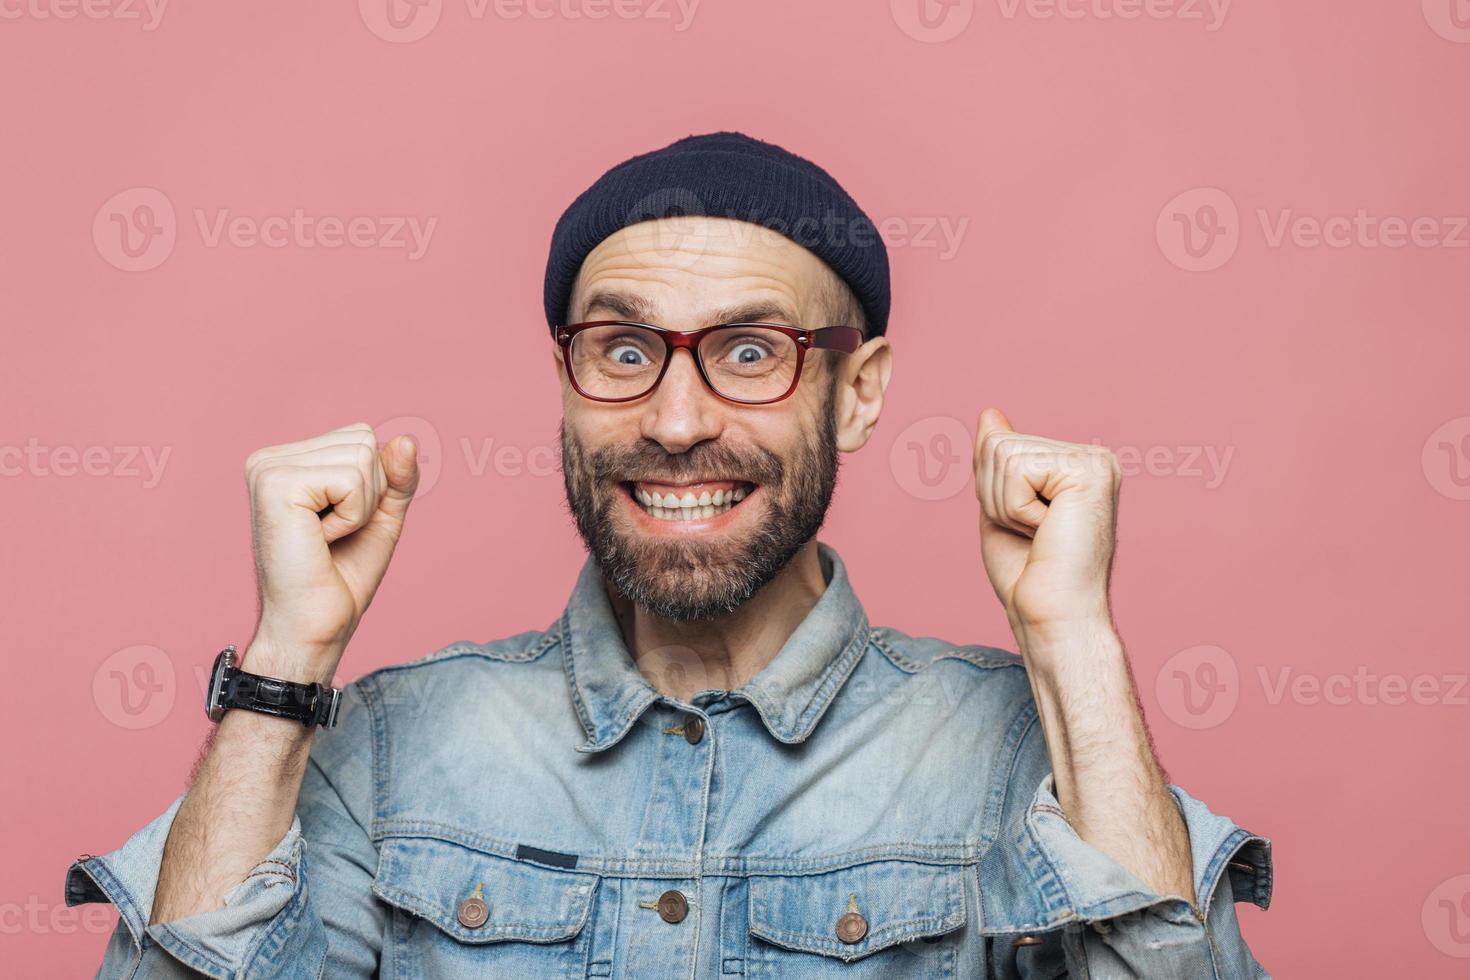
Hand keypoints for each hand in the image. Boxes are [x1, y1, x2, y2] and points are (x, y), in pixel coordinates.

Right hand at [244, 422, 419, 679]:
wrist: (316, 625)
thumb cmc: (341, 575)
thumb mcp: (381, 514)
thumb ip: (397, 475)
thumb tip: (405, 438)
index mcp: (287, 460)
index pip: (362, 436)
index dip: (373, 486)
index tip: (339, 524)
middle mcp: (269, 458)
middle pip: (365, 440)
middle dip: (369, 494)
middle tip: (333, 534)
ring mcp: (267, 468)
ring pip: (363, 457)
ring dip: (361, 508)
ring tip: (326, 538)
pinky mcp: (275, 484)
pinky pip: (352, 480)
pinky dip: (352, 516)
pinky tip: (321, 540)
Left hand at [973, 407, 1119, 637]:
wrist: (1051, 615)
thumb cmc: (1028, 574)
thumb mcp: (1000, 506)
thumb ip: (996, 460)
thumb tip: (990, 413)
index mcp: (1072, 463)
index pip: (997, 443)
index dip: (990, 491)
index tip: (1026, 528)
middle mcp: (1091, 456)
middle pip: (997, 443)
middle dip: (995, 496)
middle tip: (1030, 534)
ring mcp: (1094, 460)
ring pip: (1002, 454)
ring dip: (1005, 505)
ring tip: (1039, 534)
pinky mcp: (1090, 471)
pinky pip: (1016, 469)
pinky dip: (1016, 509)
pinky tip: (1046, 531)